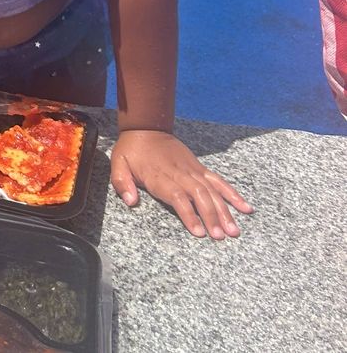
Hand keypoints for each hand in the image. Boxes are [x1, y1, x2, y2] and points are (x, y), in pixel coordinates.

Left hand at [110, 130, 252, 238]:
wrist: (146, 126)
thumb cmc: (132, 149)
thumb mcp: (118, 163)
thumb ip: (122, 183)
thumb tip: (131, 202)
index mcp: (159, 176)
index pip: (177, 197)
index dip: (189, 214)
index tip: (199, 232)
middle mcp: (179, 174)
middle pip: (199, 196)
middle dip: (212, 217)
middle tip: (221, 237)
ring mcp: (192, 170)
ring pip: (212, 190)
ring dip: (224, 210)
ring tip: (234, 231)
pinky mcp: (199, 167)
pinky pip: (218, 181)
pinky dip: (232, 193)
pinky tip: (245, 207)